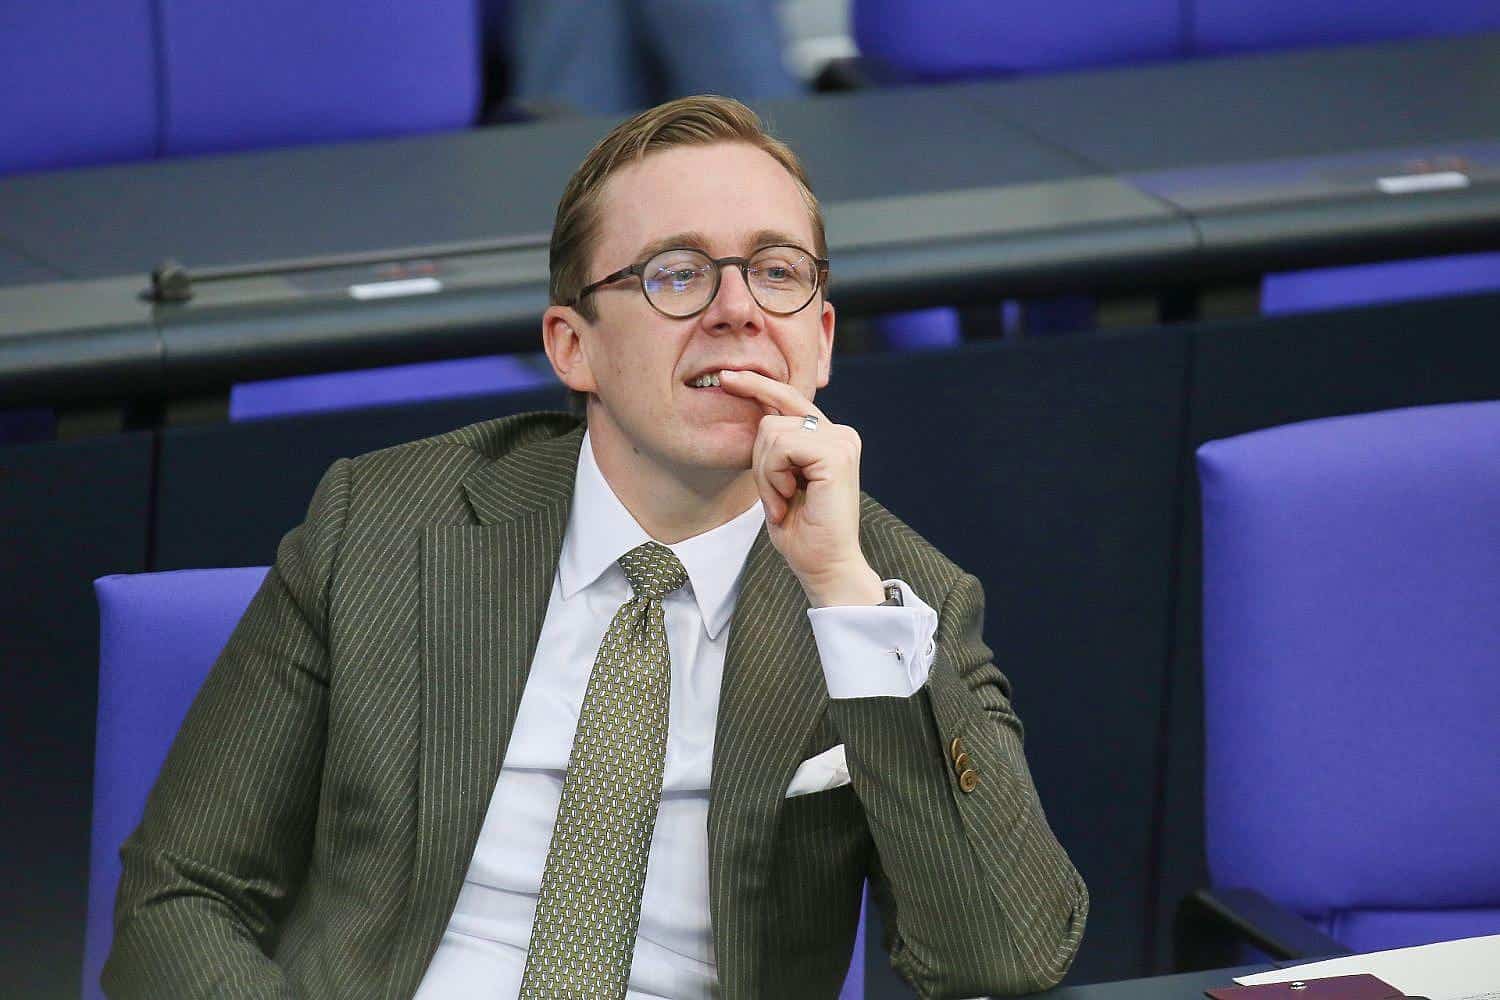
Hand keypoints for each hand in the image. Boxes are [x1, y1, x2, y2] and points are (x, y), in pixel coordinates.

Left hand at [716, 370, 883, 607]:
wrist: (824, 566)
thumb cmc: (801, 531)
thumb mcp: (778, 480)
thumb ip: (774, 448)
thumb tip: (756, 412)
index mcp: (830, 437)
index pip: (789, 398)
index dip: (758, 386)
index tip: (727, 377)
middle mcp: (841, 434)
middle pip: (771, 418)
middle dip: (760, 462)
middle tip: (778, 499)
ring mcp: (842, 441)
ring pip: (772, 432)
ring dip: (766, 475)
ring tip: (785, 502)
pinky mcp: (836, 454)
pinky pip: (781, 447)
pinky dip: (773, 477)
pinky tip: (789, 499)